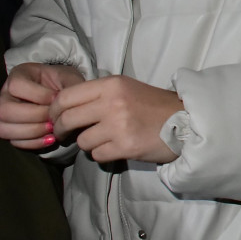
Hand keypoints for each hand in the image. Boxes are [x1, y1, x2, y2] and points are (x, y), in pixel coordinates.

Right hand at [0, 63, 85, 149]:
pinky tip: (51, 139)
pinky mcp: (12, 131)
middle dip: (34, 116)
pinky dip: (33, 143)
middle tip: (54, 117)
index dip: (38, 95)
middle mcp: (5, 95)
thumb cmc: (64, 82)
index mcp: (18, 75)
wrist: (64, 95)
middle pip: (5, 110)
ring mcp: (5, 116)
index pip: (16, 85)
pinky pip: (13, 142)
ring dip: (32, 131)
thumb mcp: (70, 78)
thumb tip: (64, 107)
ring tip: (53, 128)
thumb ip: (69, 87)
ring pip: (4, 129)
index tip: (57, 98)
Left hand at [49, 75, 183, 163]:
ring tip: (104, 140)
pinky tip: (116, 148)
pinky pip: (97, 155)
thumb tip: (64, 108)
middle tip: (67, 134)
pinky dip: (103, 154)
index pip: (66, 96)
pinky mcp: (126, 146)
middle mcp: (113, 102)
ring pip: (82, 141)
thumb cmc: (154, 105)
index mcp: (112, 84)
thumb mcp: (126, 89)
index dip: (54, 110)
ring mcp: (119, 125)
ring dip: (88, 144)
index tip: (57, 118)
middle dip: (62, 130)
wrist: (186, 121)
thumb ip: (98, 95)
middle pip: (67, 119)